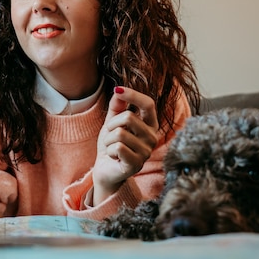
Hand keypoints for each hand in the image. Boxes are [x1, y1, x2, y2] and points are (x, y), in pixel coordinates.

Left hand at [92, 86, 159, 204]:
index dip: (133, 95)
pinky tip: (114, 157)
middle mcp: (153, 137)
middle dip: (111, 125)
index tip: (118, 90)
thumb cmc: (112, 143)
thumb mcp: (113, 121)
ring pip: (120, 133)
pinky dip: (109, 150)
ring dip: (108, 140)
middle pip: (128, 117)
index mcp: (150, 124)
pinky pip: (118, 147)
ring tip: (113, 148)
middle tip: (111, 136)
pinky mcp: (137, 164)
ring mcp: (146, 152)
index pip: (148, 104)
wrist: (105, 168)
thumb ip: (117, 106)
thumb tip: (118, 90)